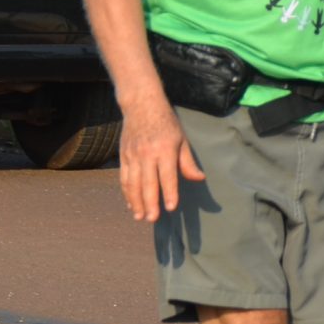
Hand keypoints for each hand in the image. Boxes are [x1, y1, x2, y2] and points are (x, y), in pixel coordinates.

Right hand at [117, 96, 203, 221]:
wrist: (141, 104)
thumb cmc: (166, 122)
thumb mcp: (181, 139)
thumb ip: (187, 162)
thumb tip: (199, 179)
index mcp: (165, 149)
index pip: (167, 175)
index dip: (169, 192)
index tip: (170, 207)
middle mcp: (147, 153)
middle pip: (148, 182)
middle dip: (150, 203)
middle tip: (152, 219)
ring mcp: (133, 155)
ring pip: (132, 183)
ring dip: (135, 201)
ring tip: (140, 216)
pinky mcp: (123, 155)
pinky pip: (124, 178)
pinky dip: (126, 192)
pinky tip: (130, 204)